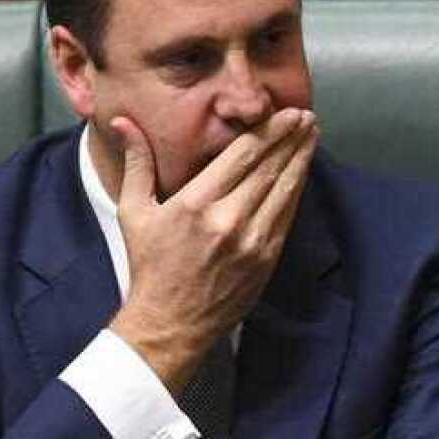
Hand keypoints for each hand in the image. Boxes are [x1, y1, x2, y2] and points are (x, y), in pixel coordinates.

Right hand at [107, 108, 318, 394]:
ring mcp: (250, 242)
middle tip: (307, 115)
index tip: (286, 112)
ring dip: (300, 160)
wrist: (169, 325)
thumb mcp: (134, 212)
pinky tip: (303, 173)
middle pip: (268, 168)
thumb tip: (125, 123)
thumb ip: (137, 163)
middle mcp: (226, 220)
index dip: (269, 131)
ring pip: (283, 190)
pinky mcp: (265, 261)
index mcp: (194, 204)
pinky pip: (286, 217)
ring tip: (313, 136)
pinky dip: (297, 191)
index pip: (242, 156)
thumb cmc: (149, 267)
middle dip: (291, 139)